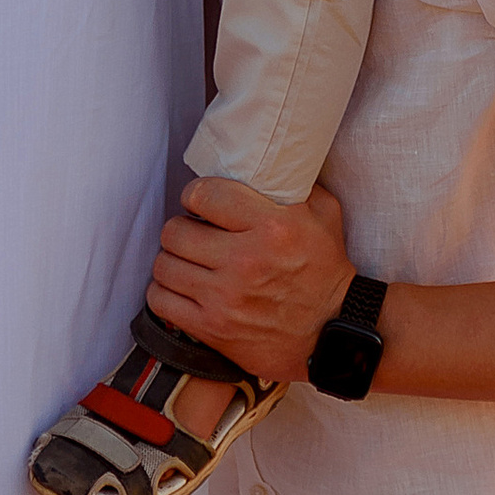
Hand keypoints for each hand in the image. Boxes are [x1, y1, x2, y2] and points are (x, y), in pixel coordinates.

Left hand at [148, 178, 354, 383]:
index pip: (204, 194)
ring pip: (164, 265)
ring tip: (187, 260)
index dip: (195, 195)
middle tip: (193, 233)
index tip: (200, 202)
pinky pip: (161, 301)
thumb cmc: (326, 271)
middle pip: (175, 231)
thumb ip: (293, 184)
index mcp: (273, 226)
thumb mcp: (325, 214)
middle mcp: (245, 260)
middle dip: (181, 228)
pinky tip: (181, 288)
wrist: (333, 332)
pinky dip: (164, 292)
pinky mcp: (213, 328)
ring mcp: (226, 298)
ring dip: (172, 259)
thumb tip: (262, 162)